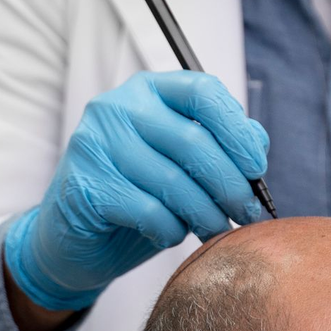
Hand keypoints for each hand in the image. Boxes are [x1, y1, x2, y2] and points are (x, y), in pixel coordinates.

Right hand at [4, 71, 268, 310]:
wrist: (73, 239)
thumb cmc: (137, 197)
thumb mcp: (181, 166)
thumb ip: (218, 146)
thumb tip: (257, 144)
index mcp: (148, 91)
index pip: (203, 92)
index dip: (238, 130)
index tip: (256, 168)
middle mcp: (118, 107)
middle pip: (194, 142)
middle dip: (230, 186)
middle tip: (247, 214)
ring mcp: (96, 143)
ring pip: (174, 181)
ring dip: (207, 215)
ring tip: (217, 231)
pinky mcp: (87, 185)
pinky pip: (150, 211)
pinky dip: (171, 230)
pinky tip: (171, 235)